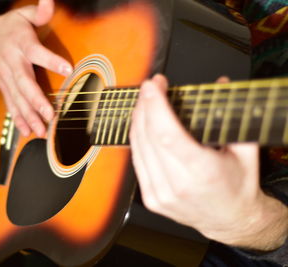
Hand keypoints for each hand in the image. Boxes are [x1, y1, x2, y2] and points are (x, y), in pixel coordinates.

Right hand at [0, 0, 72, 136]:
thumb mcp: (23, 15)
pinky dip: (19, 120)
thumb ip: (39, 12)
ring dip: (29, 117)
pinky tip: (28, 133)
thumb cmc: (10, 28)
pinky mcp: (5, 88)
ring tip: (42, 132)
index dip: (50, 60)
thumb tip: (50, 1)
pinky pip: (11, 106)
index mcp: (20, 43)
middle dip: (37, 101)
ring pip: (18, 99)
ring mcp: (6, 79)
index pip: (36, 52)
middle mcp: (12, 63)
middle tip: (50, 115)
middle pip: (24, 83)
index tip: (67, 68)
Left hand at [130, 74, 287, 249]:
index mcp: (201, 173)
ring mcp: (160, 194)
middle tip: (150, 88)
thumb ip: (229, 115)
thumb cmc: (238, 187)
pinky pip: (137, 160)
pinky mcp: (150, 198)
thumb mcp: (244, 150)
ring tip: (146, 101)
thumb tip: (218, 84)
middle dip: (145, 106)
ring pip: (138, 147)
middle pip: (148, 137)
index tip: (153, 85)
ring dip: (138, 119)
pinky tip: (141, 124)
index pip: (166, 133)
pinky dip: (137, 138)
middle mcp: (177, 185)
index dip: (155, 106)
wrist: (230, 220)